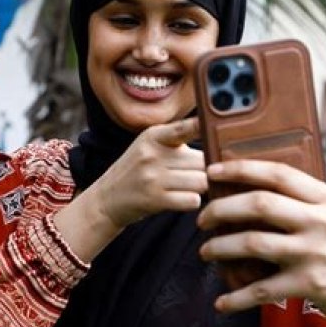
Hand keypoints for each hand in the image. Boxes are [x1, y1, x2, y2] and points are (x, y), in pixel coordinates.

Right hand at [93, 117, 207, 228]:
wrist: (108, 197)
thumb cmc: (138, 170)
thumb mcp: (149, 146)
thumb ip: (178, 141)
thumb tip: (217, 142)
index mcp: (154, 136)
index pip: (185, 127)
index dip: (204, 125)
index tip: (218, 124)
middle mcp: (153, 154)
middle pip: (202, 161)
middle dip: (209, 170)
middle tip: (206, 175)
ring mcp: (152, 177)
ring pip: (201, 181)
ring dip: (203, 188)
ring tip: (194, 188)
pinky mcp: (154, 199)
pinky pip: (192, 200)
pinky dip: (194, 201)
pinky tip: (184, 200)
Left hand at [197, 160, 325, 326]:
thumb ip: (303, 201)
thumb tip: (250, 186)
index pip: (278, 173)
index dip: (240, 168)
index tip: (211, 170)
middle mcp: (323, 221)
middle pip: (259, 204)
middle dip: (221, 208)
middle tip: (202, 219)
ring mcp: (317, 252)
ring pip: (253, 242)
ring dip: (220, 247)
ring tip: (205, 252)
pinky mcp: (312, 284)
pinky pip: (262, 289)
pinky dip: (236, 297)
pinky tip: (222, 302)